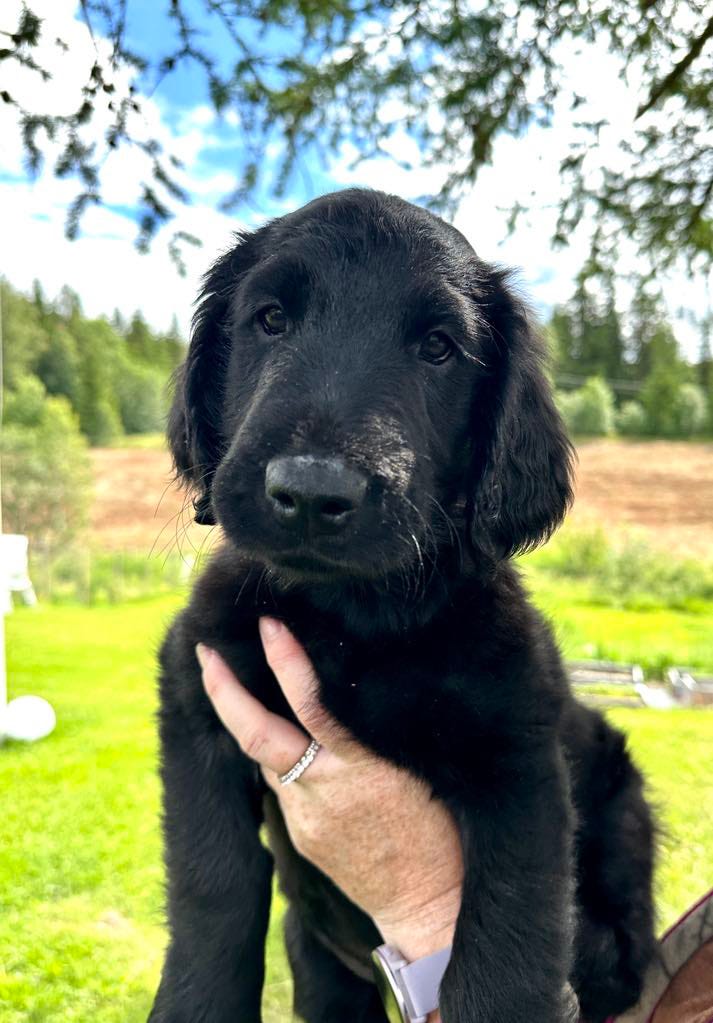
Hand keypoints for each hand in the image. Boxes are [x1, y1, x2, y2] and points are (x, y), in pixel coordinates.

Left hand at [196, 618, 462, 967]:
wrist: (426, 903)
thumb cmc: (439, 828)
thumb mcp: (416, 767)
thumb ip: (372, 734)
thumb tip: (341, 687)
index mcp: (362, 766)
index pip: (311, 704)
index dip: (286, 661)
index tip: (269, 625)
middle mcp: (324, 790)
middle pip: (256, 734)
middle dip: (223, 690)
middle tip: (204, 652)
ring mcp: (305, 818)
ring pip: (264, 759)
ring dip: (249, 723)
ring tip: (235, 684)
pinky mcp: (298, 838)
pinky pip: (280, 788)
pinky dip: (278, 760)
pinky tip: (282, 743)